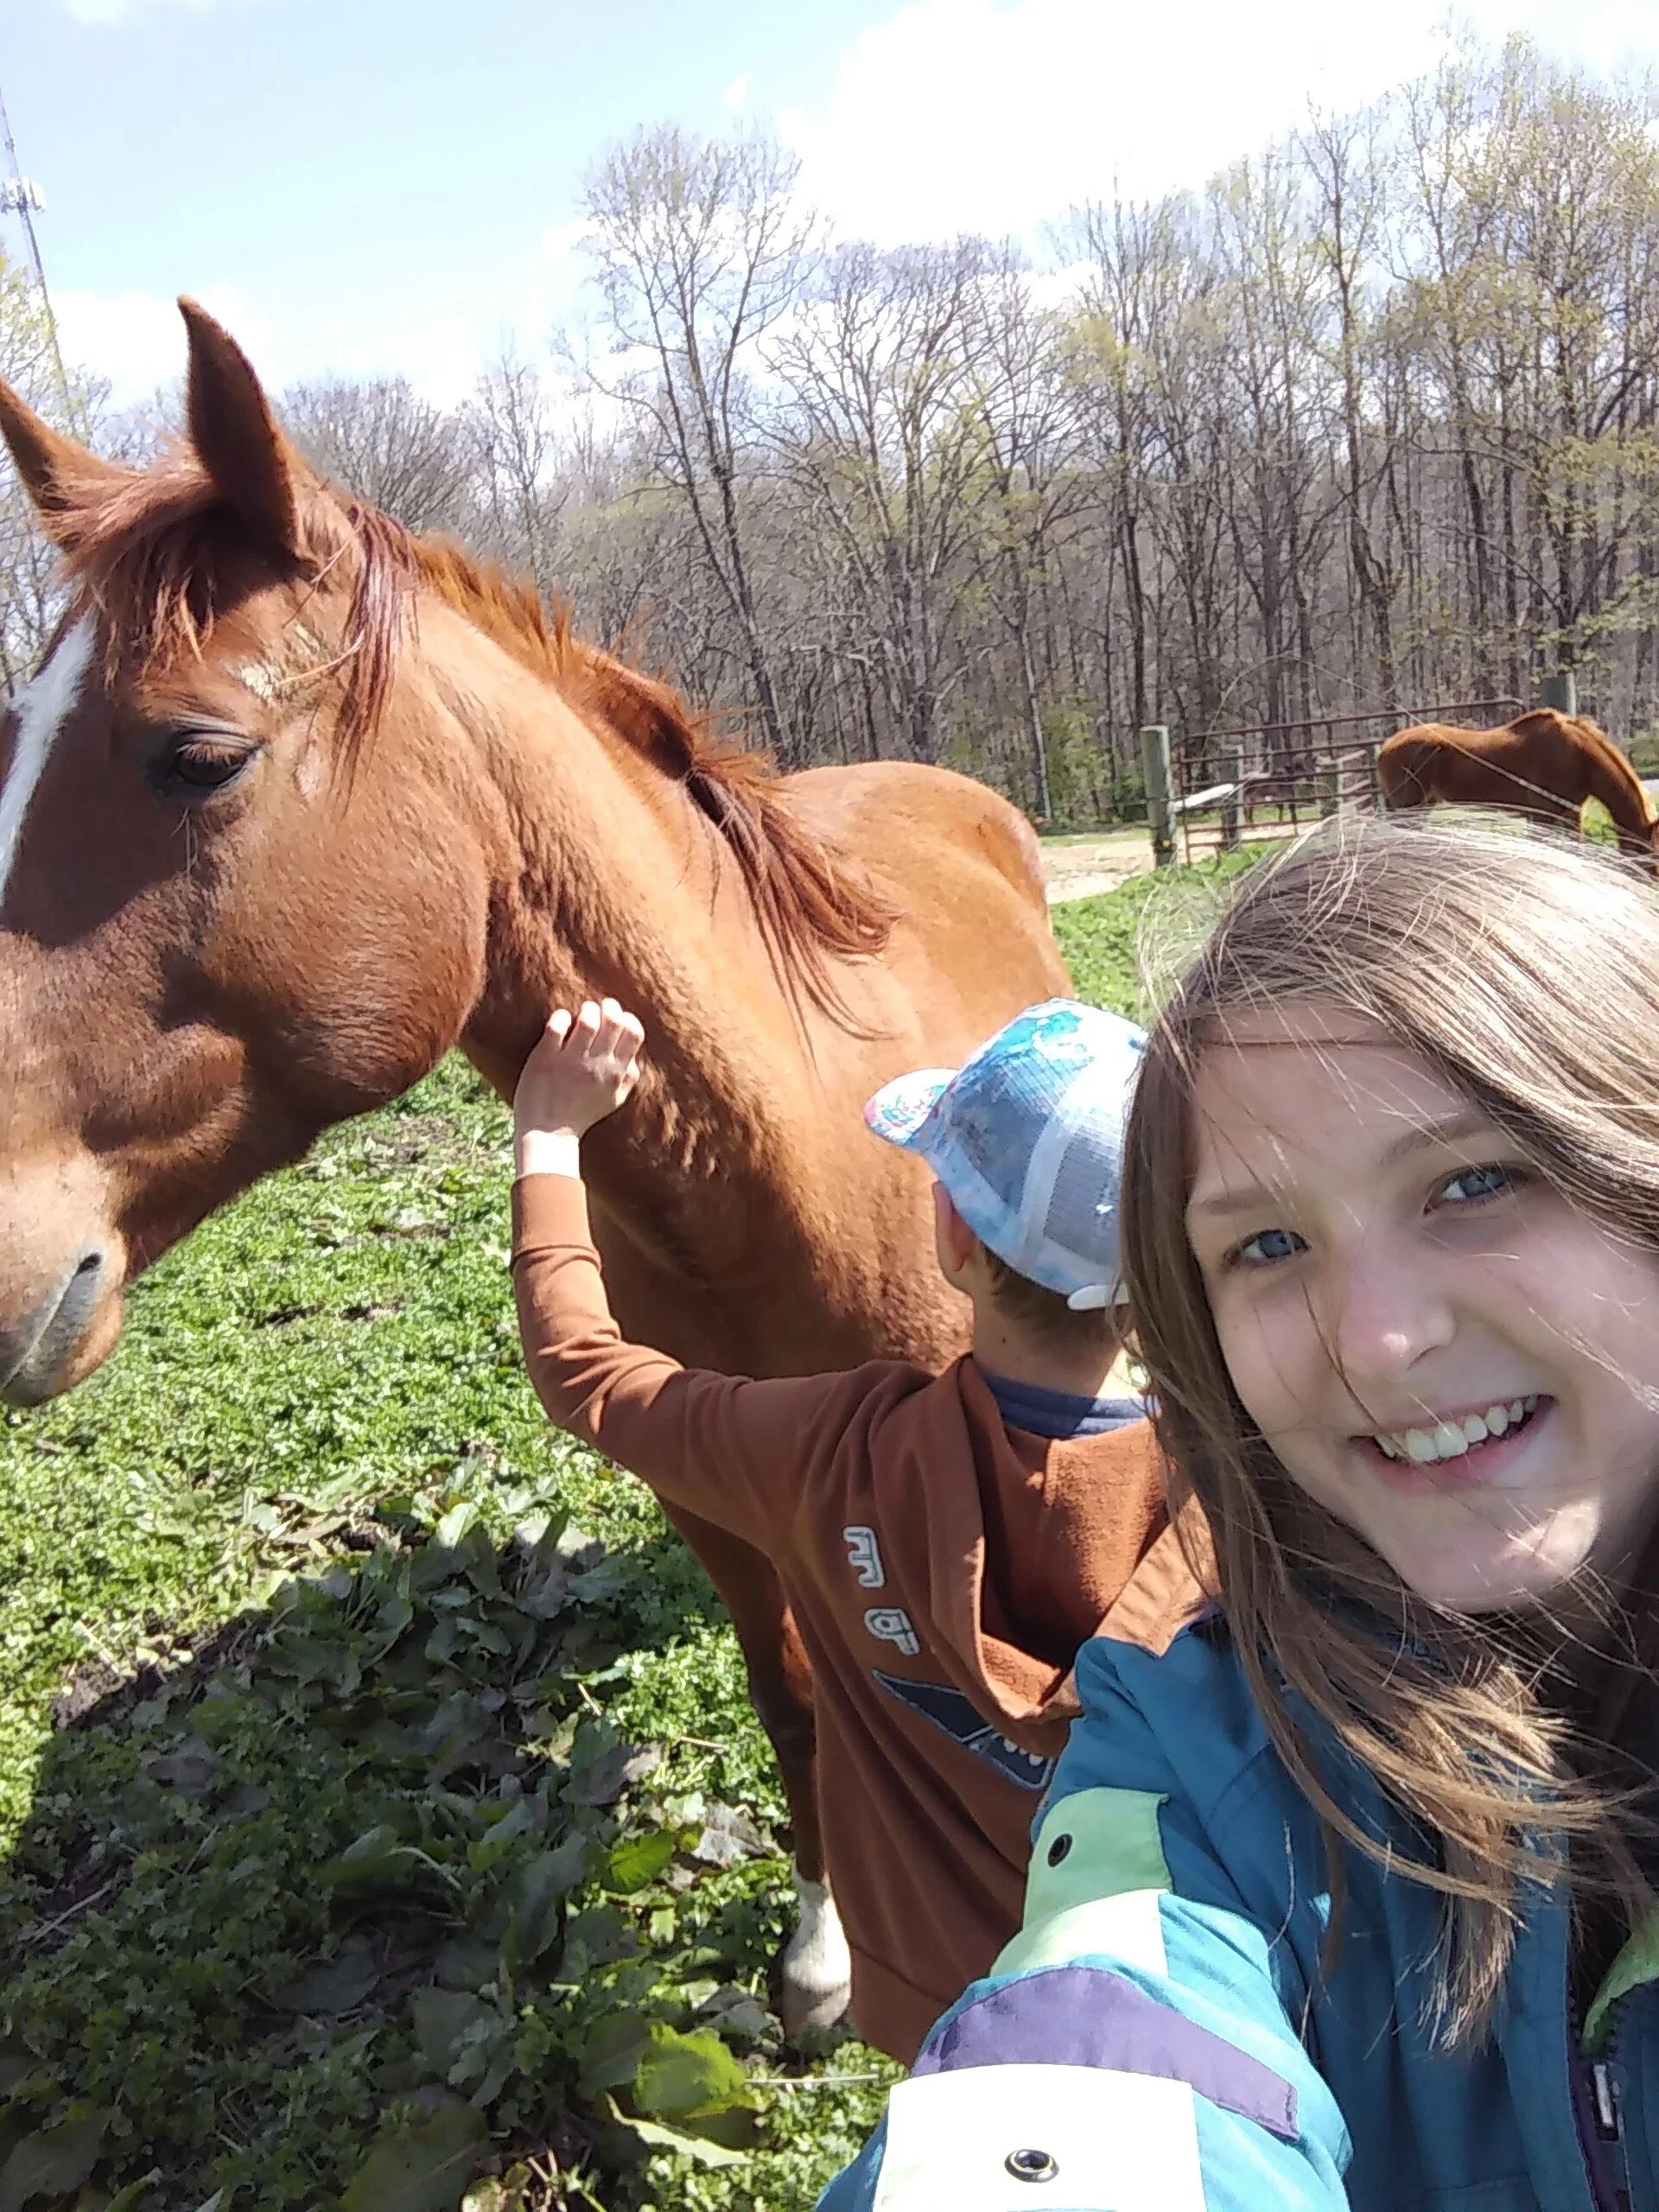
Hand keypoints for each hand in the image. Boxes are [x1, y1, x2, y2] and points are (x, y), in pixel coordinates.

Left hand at [514, 999, 644, 1177]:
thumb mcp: (614, 1100)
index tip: (615, 1018)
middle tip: (598, 1009)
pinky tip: (560, 1022)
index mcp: (618, 1073)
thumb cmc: (581, 1115)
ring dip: (586, 1010)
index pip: (635, 1032)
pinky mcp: (546, 1059)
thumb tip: (635, 1057)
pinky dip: (560, 1017)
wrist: (549, 1135)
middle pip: (615, 1020)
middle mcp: (598, 1066)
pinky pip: (557, 1026)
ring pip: (588, 1020)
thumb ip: (629, 1077)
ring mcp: (572, 1061)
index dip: (627, 1018)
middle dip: (608, 1007)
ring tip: (579, 1016)